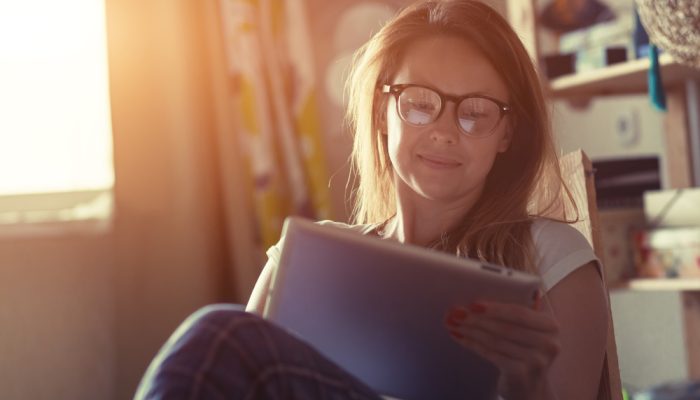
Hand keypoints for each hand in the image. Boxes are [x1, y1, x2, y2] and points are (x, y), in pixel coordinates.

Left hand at [444, 297, 559, 399]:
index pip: (520, 313)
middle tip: (456, 313)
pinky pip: (492, 354)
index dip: (495, 308)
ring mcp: (537, 360)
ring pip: (496, 340)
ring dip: (471, 330)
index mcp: (551, 326)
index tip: (473, 304)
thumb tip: (476, 302)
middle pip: (506, 327)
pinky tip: (460, 338)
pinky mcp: (522, 373)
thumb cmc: (523, 351)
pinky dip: (473, 344)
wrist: (529, 387)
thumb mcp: (526, 331)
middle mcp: (549, 343)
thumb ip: (513, 314)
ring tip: (453, 323)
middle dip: (478, 319)